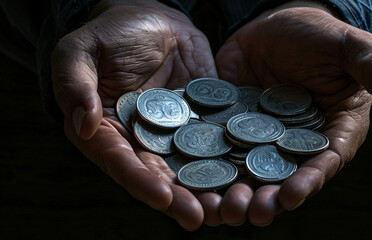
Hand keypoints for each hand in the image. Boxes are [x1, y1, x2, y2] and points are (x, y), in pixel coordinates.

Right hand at [51, 0, 219, 229]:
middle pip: (157, 175)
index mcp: (106, 131)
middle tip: (199, 216)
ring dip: (206, 190)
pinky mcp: (200, 123)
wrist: (154, 21)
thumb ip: (75, 83)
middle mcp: (139, 141)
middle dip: (177, 198)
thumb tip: (83, 123)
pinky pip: (214, 144)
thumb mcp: (81, 50)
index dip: (139, 181)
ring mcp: (173, 134)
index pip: (120, 162)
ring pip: (188, 167)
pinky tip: (245, 177)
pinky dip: (228, 162)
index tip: (162, 197)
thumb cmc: (110, 33)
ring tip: (226, 208)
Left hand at [215, 0, 371, 225]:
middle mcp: (294, 142)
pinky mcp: (231, 129)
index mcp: (330, 129)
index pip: (324, 159)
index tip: (292, 195)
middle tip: (252, 213)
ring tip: (221, 209)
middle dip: (269, 199)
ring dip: (236, 194)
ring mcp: (260, 139)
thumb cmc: (317, 35)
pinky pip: (219, 152)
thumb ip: (368, 63)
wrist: (272, 28)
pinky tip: (194, 183)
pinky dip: (208, 170)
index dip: (310, 179)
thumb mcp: (345, 44)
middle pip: (283, 177)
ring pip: (249, 173)